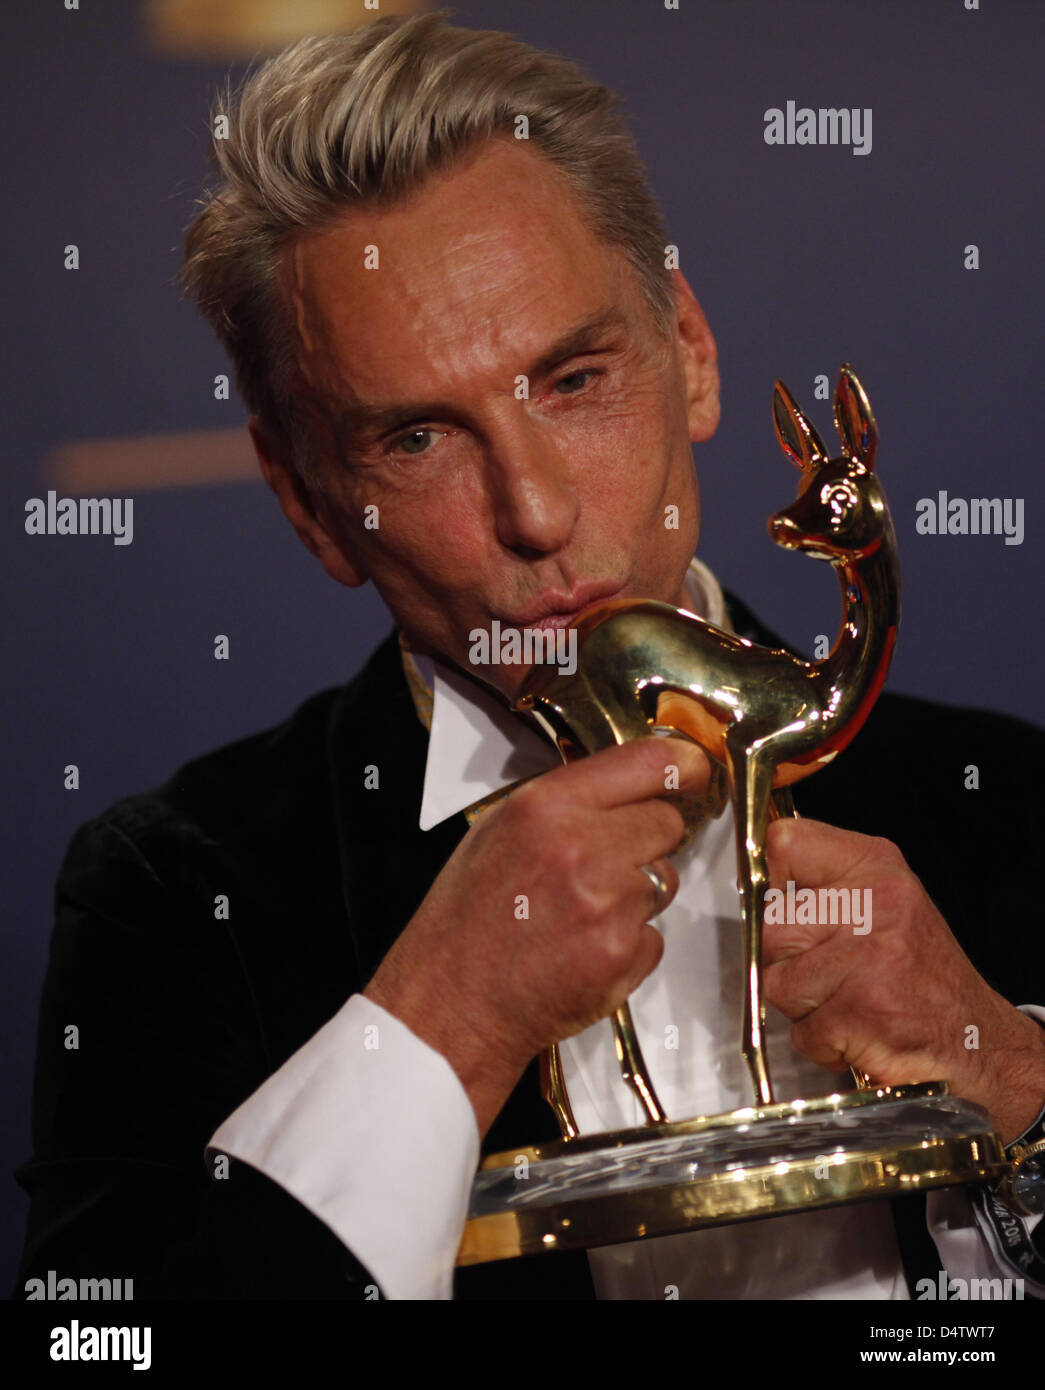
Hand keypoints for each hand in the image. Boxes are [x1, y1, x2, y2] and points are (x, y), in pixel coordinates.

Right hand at [365, 737, 710, 1135]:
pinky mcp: (623, 955)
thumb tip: (624, 787)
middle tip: (603, 866)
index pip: (649, 762)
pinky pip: (655, 936)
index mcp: (547, 807)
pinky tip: (582, 951)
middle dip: (646, 841)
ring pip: (664, 880)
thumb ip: (563, 803)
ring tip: (579, 915)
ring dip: (635, 895)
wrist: (451, 1004)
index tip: (696, 771)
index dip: (686, 764)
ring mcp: (609, 904)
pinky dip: (629, 944)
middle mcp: (583, 847)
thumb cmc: (465, 919)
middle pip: (666, 824)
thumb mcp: (496, 831)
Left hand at [763, 817, 1044, 1142]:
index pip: (786, 844)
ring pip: (777, 981)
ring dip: (803, 1005)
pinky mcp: (859, 1013)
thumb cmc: (924, 976)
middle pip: (771, 924)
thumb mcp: (886, 902)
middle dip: (788, 958)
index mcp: (876, 869)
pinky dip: (822, 1042)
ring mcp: (867, 960)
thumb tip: (760, 882)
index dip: (771, 880)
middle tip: (830, 972)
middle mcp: (874, 905)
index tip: (783, 903)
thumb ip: (826, 885)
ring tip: (846, 1002)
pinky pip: (801, 1030)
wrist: (977, 1042)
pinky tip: (856, 1032)